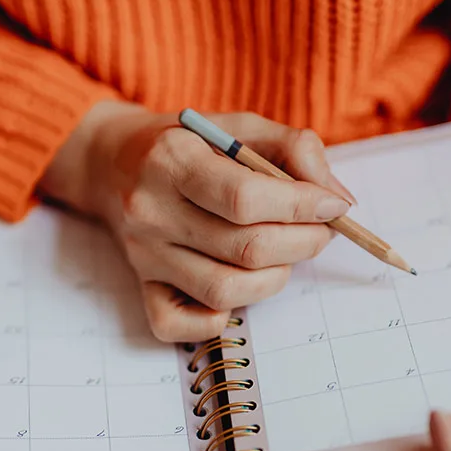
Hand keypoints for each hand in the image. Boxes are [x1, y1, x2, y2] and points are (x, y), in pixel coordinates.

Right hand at [41, 101, 354, 341]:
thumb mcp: (238, 126)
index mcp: (172, 159)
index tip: (335, 206)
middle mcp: (151, 210)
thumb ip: (294, 149)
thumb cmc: (188, 144)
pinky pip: (178, 325)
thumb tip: (337, 200)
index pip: (246, 198)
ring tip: (283, 253)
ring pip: (225, 290)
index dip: (303, 206)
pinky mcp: (141, 286)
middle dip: (303, 243)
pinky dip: (217, 319)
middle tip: (320, 231)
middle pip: (245, 249)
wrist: (112, 162)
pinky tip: (236, 286)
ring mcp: (144, 254)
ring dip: (274, 278)